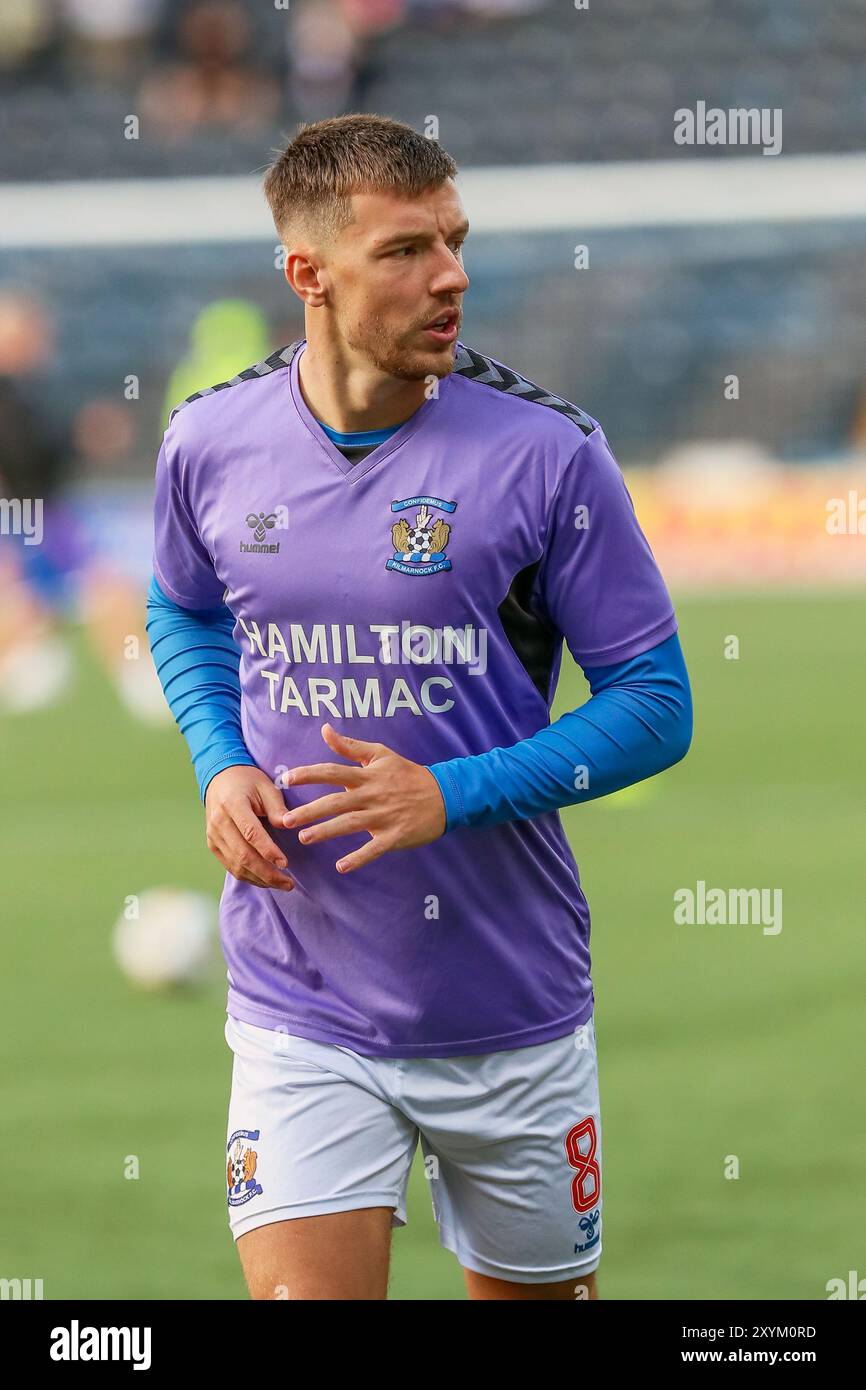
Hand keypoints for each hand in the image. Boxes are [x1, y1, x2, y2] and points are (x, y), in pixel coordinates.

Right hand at [205, 764, 293, 890]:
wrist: (220, 778)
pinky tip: (265, 880)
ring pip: (236, 865)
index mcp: (232, 804)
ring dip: (259, 879)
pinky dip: (248, 876)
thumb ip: (278, 808)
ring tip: (282, 884)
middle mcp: (219, 822)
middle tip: (288, 883)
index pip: (250, 833)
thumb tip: (289, 826)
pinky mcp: (212, 844)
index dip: (268, 850)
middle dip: (267, 873)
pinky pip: (230, 866)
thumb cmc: (248, 782)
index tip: (285, 864)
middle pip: (242, 855)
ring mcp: (213, 835)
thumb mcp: (267, 787)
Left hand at [280, 723, 446, 873]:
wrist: (444, 795)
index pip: (333, 772)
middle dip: (311, 811)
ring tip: (305, 838)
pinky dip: (359, 858)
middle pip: (337, 802)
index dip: (309, 774)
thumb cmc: (408, 774)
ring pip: (351, 824)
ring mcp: (384, 817)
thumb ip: (350, 745)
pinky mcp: (395, 836)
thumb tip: (325, 730)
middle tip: (286, 820)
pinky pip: (374, 849)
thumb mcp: (381, 755)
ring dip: (327, 832)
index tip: (287, 779)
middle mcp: (373, 795)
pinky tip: (341, 866)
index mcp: (367, 776)